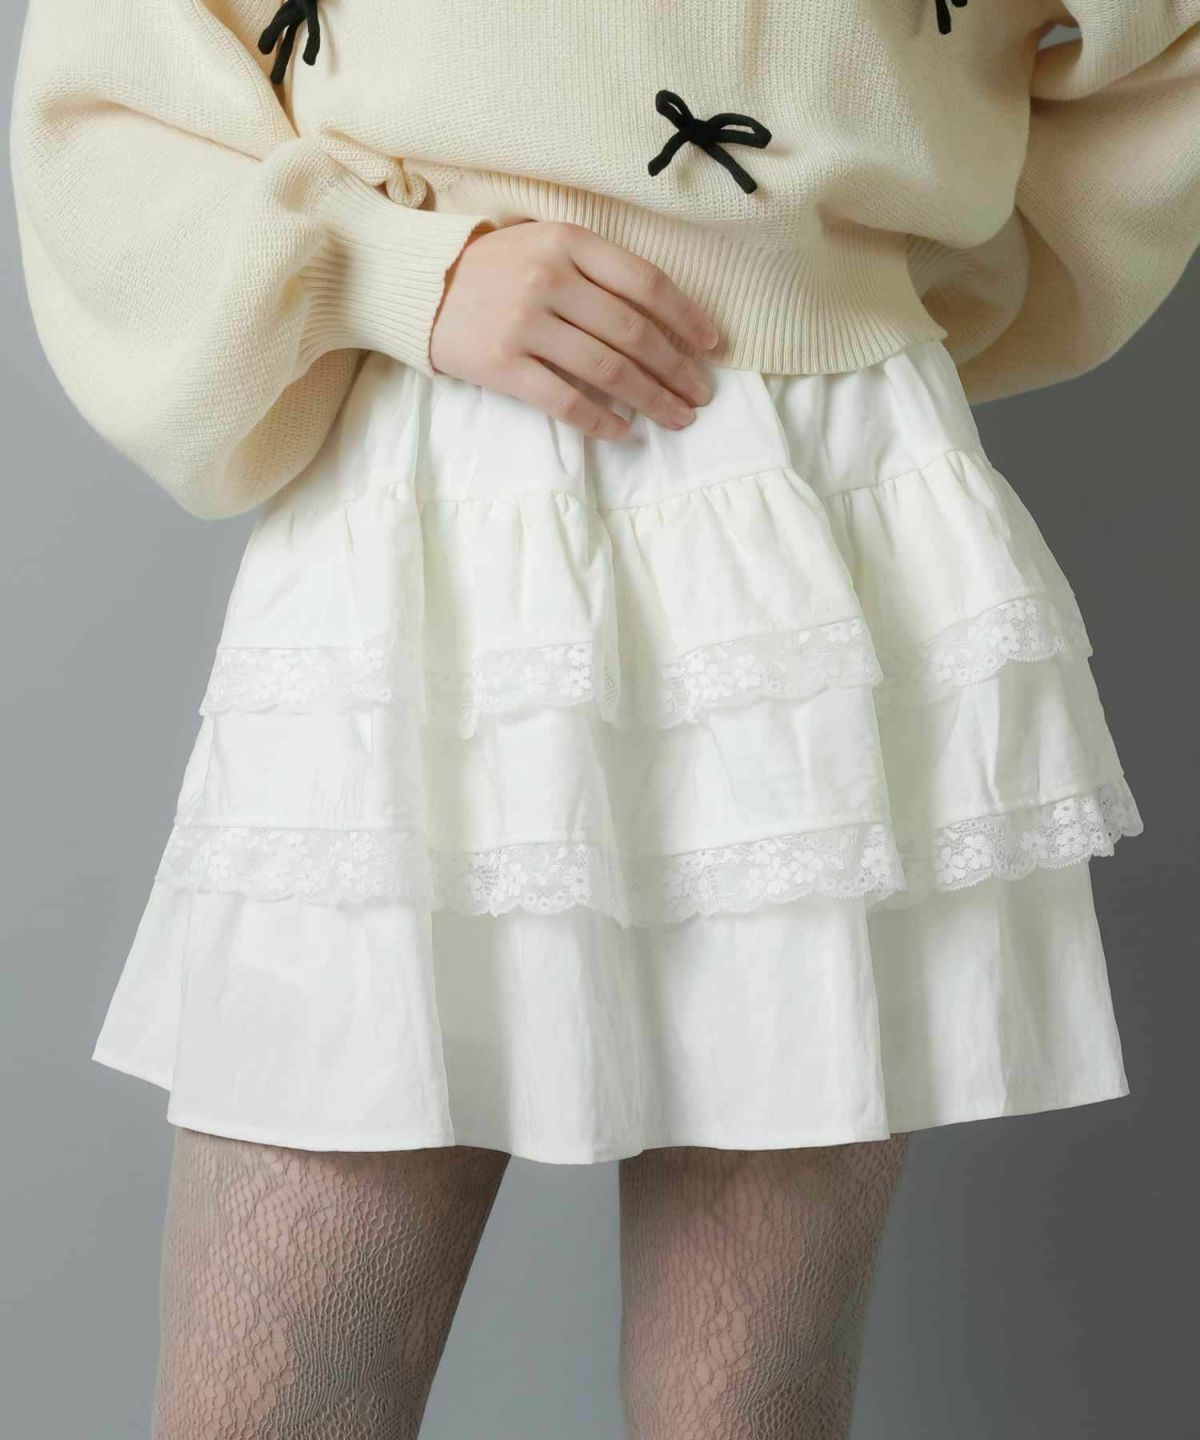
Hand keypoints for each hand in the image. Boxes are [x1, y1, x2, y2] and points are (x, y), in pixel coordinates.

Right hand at [429, 220, 719, 440]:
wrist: (420, 287)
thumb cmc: (495, 268)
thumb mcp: (545, 243)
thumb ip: (597, 268)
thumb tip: (663, 317)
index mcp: (568, 242)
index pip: (646, 283)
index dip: (687, 318)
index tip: (711, 346)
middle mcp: (549, 279)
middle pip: (634, 332)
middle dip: (677, 369)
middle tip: (701, 394)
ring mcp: (524, 324)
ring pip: (608, 369)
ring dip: (652, 399)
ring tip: (678, 417)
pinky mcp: (503, 365)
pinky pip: (565, 400)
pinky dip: (601, 420)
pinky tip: (624, 432)